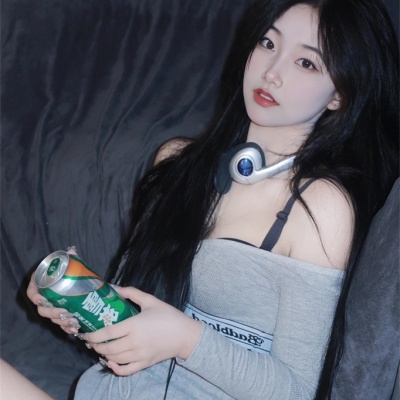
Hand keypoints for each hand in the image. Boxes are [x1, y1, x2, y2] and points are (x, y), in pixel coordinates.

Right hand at [26, 247, 80, 333]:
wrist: (81, 282)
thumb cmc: (70, 272)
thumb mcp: (70, 264)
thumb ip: (70, 258)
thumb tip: (72, 251)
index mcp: (42, 285)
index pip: (32, 292)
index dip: (34, 297)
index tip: (41, 300)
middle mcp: (45, 298)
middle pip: (43, 309)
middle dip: (54, 313)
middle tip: (66, 313)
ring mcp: (53, 308)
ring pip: (53, 319)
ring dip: (62, 322)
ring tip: (74, 322)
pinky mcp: (62, 315)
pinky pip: (61, 325)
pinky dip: (67, 328)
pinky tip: (75, 329)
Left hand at [84, 286, 201, 375]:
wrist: (185, 335)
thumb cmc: (168, 316)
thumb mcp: (151, 301)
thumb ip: (132, 293)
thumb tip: (115, 288)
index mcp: (134, 325)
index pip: (107, 333)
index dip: (93, 335)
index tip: (85, 333)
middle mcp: (134, 342)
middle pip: (107, 348)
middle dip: (95, 346)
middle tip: (90, 340)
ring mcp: (139, 355)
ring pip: (114, 359)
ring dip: (103, 354)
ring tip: (99, 347)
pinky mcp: (144, 364)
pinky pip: (125, 370)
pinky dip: (115, 368)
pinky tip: (111, 362)